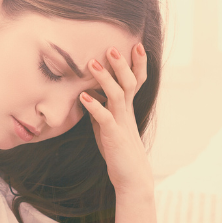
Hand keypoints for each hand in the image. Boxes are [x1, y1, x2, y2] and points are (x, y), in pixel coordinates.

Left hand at [78, 43, 153, 196]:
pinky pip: (104, 118)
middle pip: (129, 82)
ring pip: (117, 95)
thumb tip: (88, 96)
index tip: (136, 44)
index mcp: (127, 109)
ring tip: (92, 64)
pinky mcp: (113, 137)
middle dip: (121, 64)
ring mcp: (121, 124)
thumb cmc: (119, 153)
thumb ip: (101, 111)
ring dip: (104, 78)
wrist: (132, 178)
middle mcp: (127, 113)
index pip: (136, 81)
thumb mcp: (108, 127)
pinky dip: (94, 106)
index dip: (138, 63)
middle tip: (111, 47)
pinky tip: (83, 97)